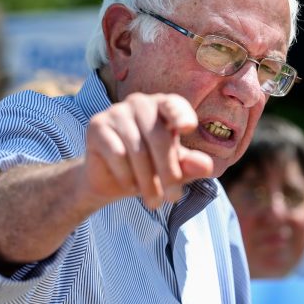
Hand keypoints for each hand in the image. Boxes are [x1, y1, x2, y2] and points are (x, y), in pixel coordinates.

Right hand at [82, 93, 213, 209]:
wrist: (111, 182)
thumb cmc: (149, 169)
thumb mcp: (174, 170)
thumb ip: (190, 166)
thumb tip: (207, 166)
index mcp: (163, 106)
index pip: (174, 105)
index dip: (181, 114)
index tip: (187, 128)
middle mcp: (140, 102)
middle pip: (158, 136)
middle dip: (168, 171)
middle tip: (173, 198)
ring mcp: (117, 112)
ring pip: (137, 149)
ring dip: (147, 181)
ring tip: (153, 200)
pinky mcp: (97, 125)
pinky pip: (116, 154)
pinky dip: (126, 176)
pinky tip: (129, 186)